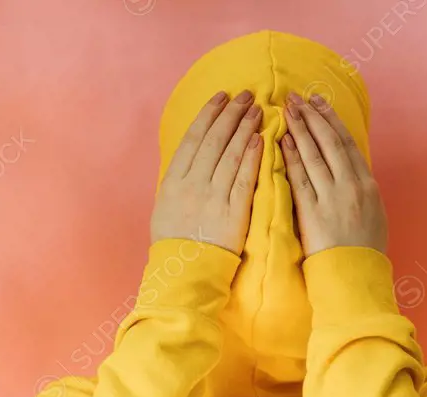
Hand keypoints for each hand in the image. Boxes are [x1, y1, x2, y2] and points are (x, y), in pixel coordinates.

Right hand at [150, 90, 263, 255]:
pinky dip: (251, 157)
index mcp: (174, 181)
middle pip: (213, 140)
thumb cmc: (175, 240)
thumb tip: (190, 154)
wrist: (186, 271)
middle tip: (245, 95)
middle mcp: (192, 184)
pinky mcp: (233, 212)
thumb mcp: (165, 206)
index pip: (193, 138)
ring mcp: (213, 197)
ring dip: (244, 129)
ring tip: (257, 110)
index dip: (208, 114)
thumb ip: (178, 179)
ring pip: (230, 155)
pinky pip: (243, 178)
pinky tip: (260, 139)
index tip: (220, 97)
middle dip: (230, 114)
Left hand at [281, 92, 387, 256]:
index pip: (347, 143)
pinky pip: (301, 178)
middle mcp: (352, 186)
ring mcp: (332, 198)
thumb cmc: (363, 250)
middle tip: (297, 97)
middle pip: (330, 142)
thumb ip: (361, 190)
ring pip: (315, 155)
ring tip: (287, 110)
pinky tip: (282, 141)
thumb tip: (349, 170)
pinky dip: (291, 157)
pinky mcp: (314, 212)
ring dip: (300, 130)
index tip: (318, 102)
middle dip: (313, 116)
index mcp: (368, 185)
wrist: (355, 275)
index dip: (331, 120)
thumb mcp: (373, 214)